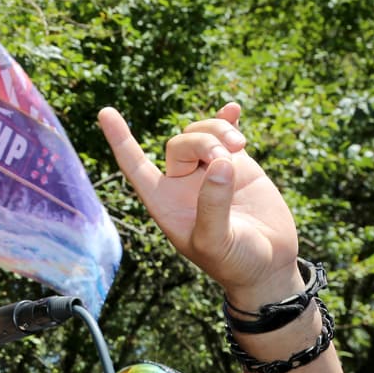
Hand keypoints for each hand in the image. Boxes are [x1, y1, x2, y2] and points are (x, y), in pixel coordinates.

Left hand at [99, 103, 302, 308]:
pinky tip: (234, 109)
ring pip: (202, 133)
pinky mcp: (238, 165)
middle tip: (228, 156)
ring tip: (240, 145)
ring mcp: (210, 172)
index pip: (135, 167)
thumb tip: (219, 163)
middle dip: (203, 142)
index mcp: (165, 203)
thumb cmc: (234, 262)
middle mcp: (182, 185)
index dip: (120, 141)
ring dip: (219, 131)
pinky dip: (227, 120)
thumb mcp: (216, 241)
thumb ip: (212, 206)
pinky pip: (225, 133)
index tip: (105, 113)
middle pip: (179, 144)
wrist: (268, 264)